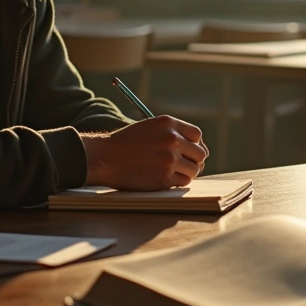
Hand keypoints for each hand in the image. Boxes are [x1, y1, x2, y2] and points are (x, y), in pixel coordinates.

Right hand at [81, 116, 208, 189]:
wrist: (105, 158)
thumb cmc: (127, 143)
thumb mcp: (151, 128)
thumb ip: (174, 134)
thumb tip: (199, 149)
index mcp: (169, 123)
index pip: (197, 135)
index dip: (194, 144)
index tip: (188, 152)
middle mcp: (172, 139)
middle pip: (200, 153)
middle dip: (194, 160)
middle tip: (183, 165)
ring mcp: (169, 159)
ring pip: (194, 169)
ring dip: (187, 173)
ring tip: (173, 172)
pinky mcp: (164, 177)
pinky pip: (183, 182)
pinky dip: (177, 182)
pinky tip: (165, 178)